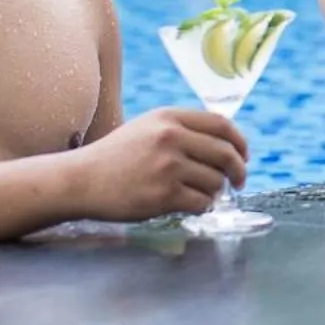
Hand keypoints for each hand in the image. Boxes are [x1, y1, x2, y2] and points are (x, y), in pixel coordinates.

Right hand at [71, 107, 249, 220]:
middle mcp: (171, 137)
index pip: (222, 125)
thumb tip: (225, 142)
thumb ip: (182, 129)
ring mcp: (167, 166)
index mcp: (169, 117)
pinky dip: (203, 207)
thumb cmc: (116, 156)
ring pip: (215, 181)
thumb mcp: (148, 128)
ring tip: (202, 194)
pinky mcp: (163, 194)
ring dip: (215, 192)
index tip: (244, 156)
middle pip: (225, 153)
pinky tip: (193, 206)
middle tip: (239, 181)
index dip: (240, 142)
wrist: (81, 180)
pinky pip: (201, 202)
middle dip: (238, 170)